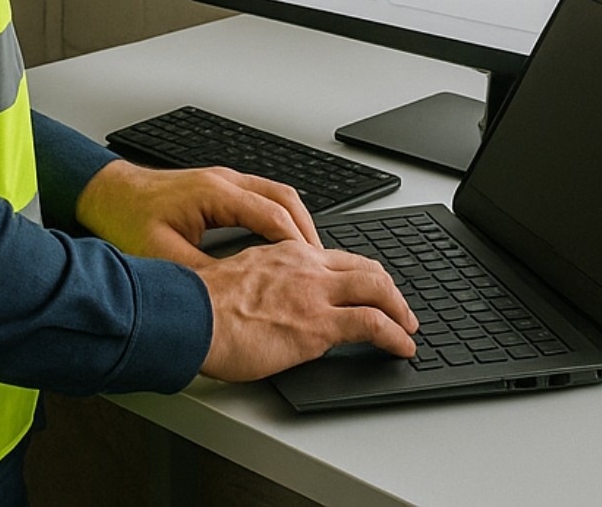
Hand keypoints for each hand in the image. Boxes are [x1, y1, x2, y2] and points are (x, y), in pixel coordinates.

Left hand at [75, 159, 321, 264]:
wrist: (106, 193)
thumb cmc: (127, 218)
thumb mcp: (161, 257)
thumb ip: (199, 275)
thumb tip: (232, 298)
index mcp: (214, 192)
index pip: (272, 214)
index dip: (296, 243)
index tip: (313, 268)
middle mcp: (224, 180)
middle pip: (284, 198)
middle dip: (307, 230)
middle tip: (322, 264)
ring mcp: (223, 180)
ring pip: (277, 194)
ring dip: (296, 223)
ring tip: (309, 257)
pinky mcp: (218, 188)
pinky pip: (263, 197)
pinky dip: (280, 219)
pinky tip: (281, 243)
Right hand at [198, 242, 417, 380]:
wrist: (192, 315)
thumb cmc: (204, 305)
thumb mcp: (242, 278)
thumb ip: (267, 282)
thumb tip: (274, 299)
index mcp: (288, 254)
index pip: (339, 259)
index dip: (362, 275)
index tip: (370, 288)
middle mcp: (308, 267)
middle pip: (366, 270)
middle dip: (389, 289)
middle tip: (400, 309)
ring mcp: (316, 295)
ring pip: (378, 291)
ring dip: (400, 311)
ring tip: (409, 329)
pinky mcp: (319, 326)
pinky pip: (373, 325)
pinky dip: (395, 336)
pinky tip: (402, 348)